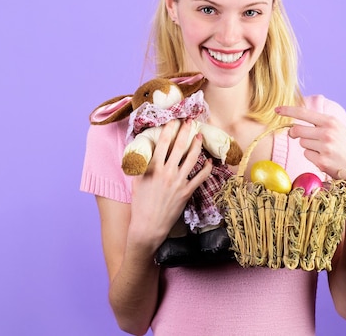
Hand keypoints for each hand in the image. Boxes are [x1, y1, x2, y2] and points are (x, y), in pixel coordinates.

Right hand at [129, 120, 212, 249]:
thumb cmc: (140, 204)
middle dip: (185, 131)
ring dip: (197, 146)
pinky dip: (206, 168)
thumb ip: (142, 165)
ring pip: (191, 159)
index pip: (162, 143)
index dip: (169, 129)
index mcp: (153, 168)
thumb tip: (143, 152)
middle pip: (179, 147)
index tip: (173, 120)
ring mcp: (178, 182)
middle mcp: (167, 172)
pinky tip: (209, 161)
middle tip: (189, 121)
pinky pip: (200, 177)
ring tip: (199, 136)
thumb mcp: (137, 181)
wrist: (148, 225)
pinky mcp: (186, 192)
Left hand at [275, 106, 345, 192]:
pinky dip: (312, 157)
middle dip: (295, 134)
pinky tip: (324, 159)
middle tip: (302, 137)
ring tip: (323, 151)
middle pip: (297, 130)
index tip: (276, 109)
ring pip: (301, 143)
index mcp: (331, 121)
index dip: (288, 110)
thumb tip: (295, 124)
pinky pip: (306, 155)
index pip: (304, 113)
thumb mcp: (337, 129)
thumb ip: (319, 124)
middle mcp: (327, 132)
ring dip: (308, 147)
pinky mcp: (322, 161)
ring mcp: (324, 147)